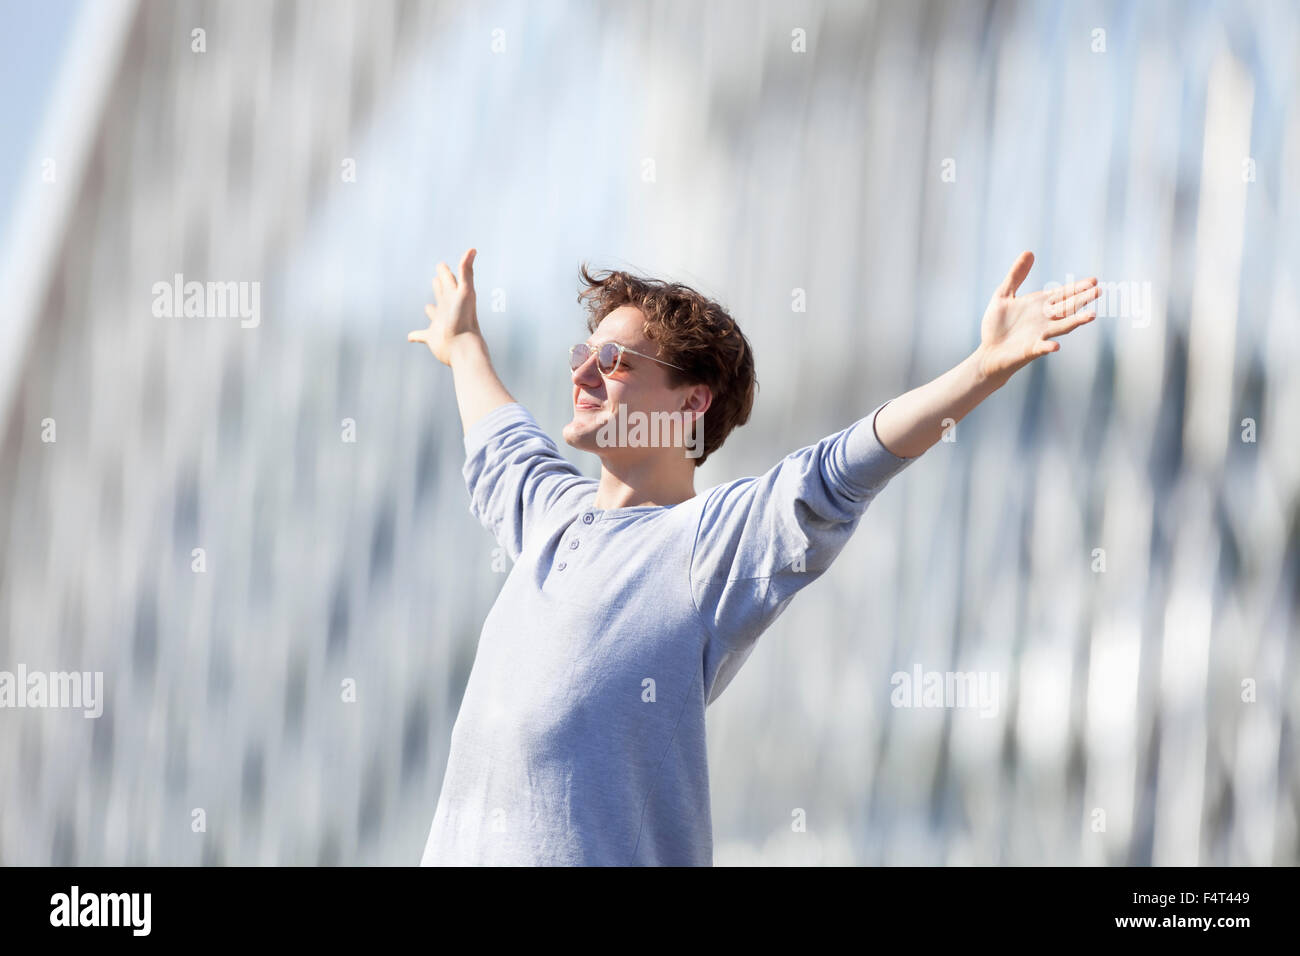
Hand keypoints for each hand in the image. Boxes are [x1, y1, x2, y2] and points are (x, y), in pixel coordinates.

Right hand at [408, 248, 480, 365]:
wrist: (463, 347)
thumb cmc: (465, 319)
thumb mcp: (466, 291)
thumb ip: (466, 271)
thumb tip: (473, 249)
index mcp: (455, 297)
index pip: (450, 281)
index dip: (446, 272)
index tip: (441, 265)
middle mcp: (448, 310)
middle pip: (444, 295)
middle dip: (440, 286)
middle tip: (436, 278)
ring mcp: (441, 323)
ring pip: (435, 314)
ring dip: (432, 310)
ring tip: (428, 306)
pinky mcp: (433, 337)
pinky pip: (422, 335)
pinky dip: (416, 335)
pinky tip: (410, 337)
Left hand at [974, 251, 1099, 389]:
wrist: (988, 352)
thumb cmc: (997, 325)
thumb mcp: (1004, 295)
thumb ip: (1016, 275)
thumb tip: (1029, 252)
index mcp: (1040, 305)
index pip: (1063, 294)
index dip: (1077, 287)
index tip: (1093, 280)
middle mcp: (1045, 319)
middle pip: (1068, 307)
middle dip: (1082, 299)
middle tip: (1098, 290)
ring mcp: (1040, 335)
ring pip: (1062, 326)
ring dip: (1076, 321)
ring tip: (1092, 315)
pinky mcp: (1031, 349)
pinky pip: (1042, 348)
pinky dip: (1048, 346)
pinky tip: (1055, 346)